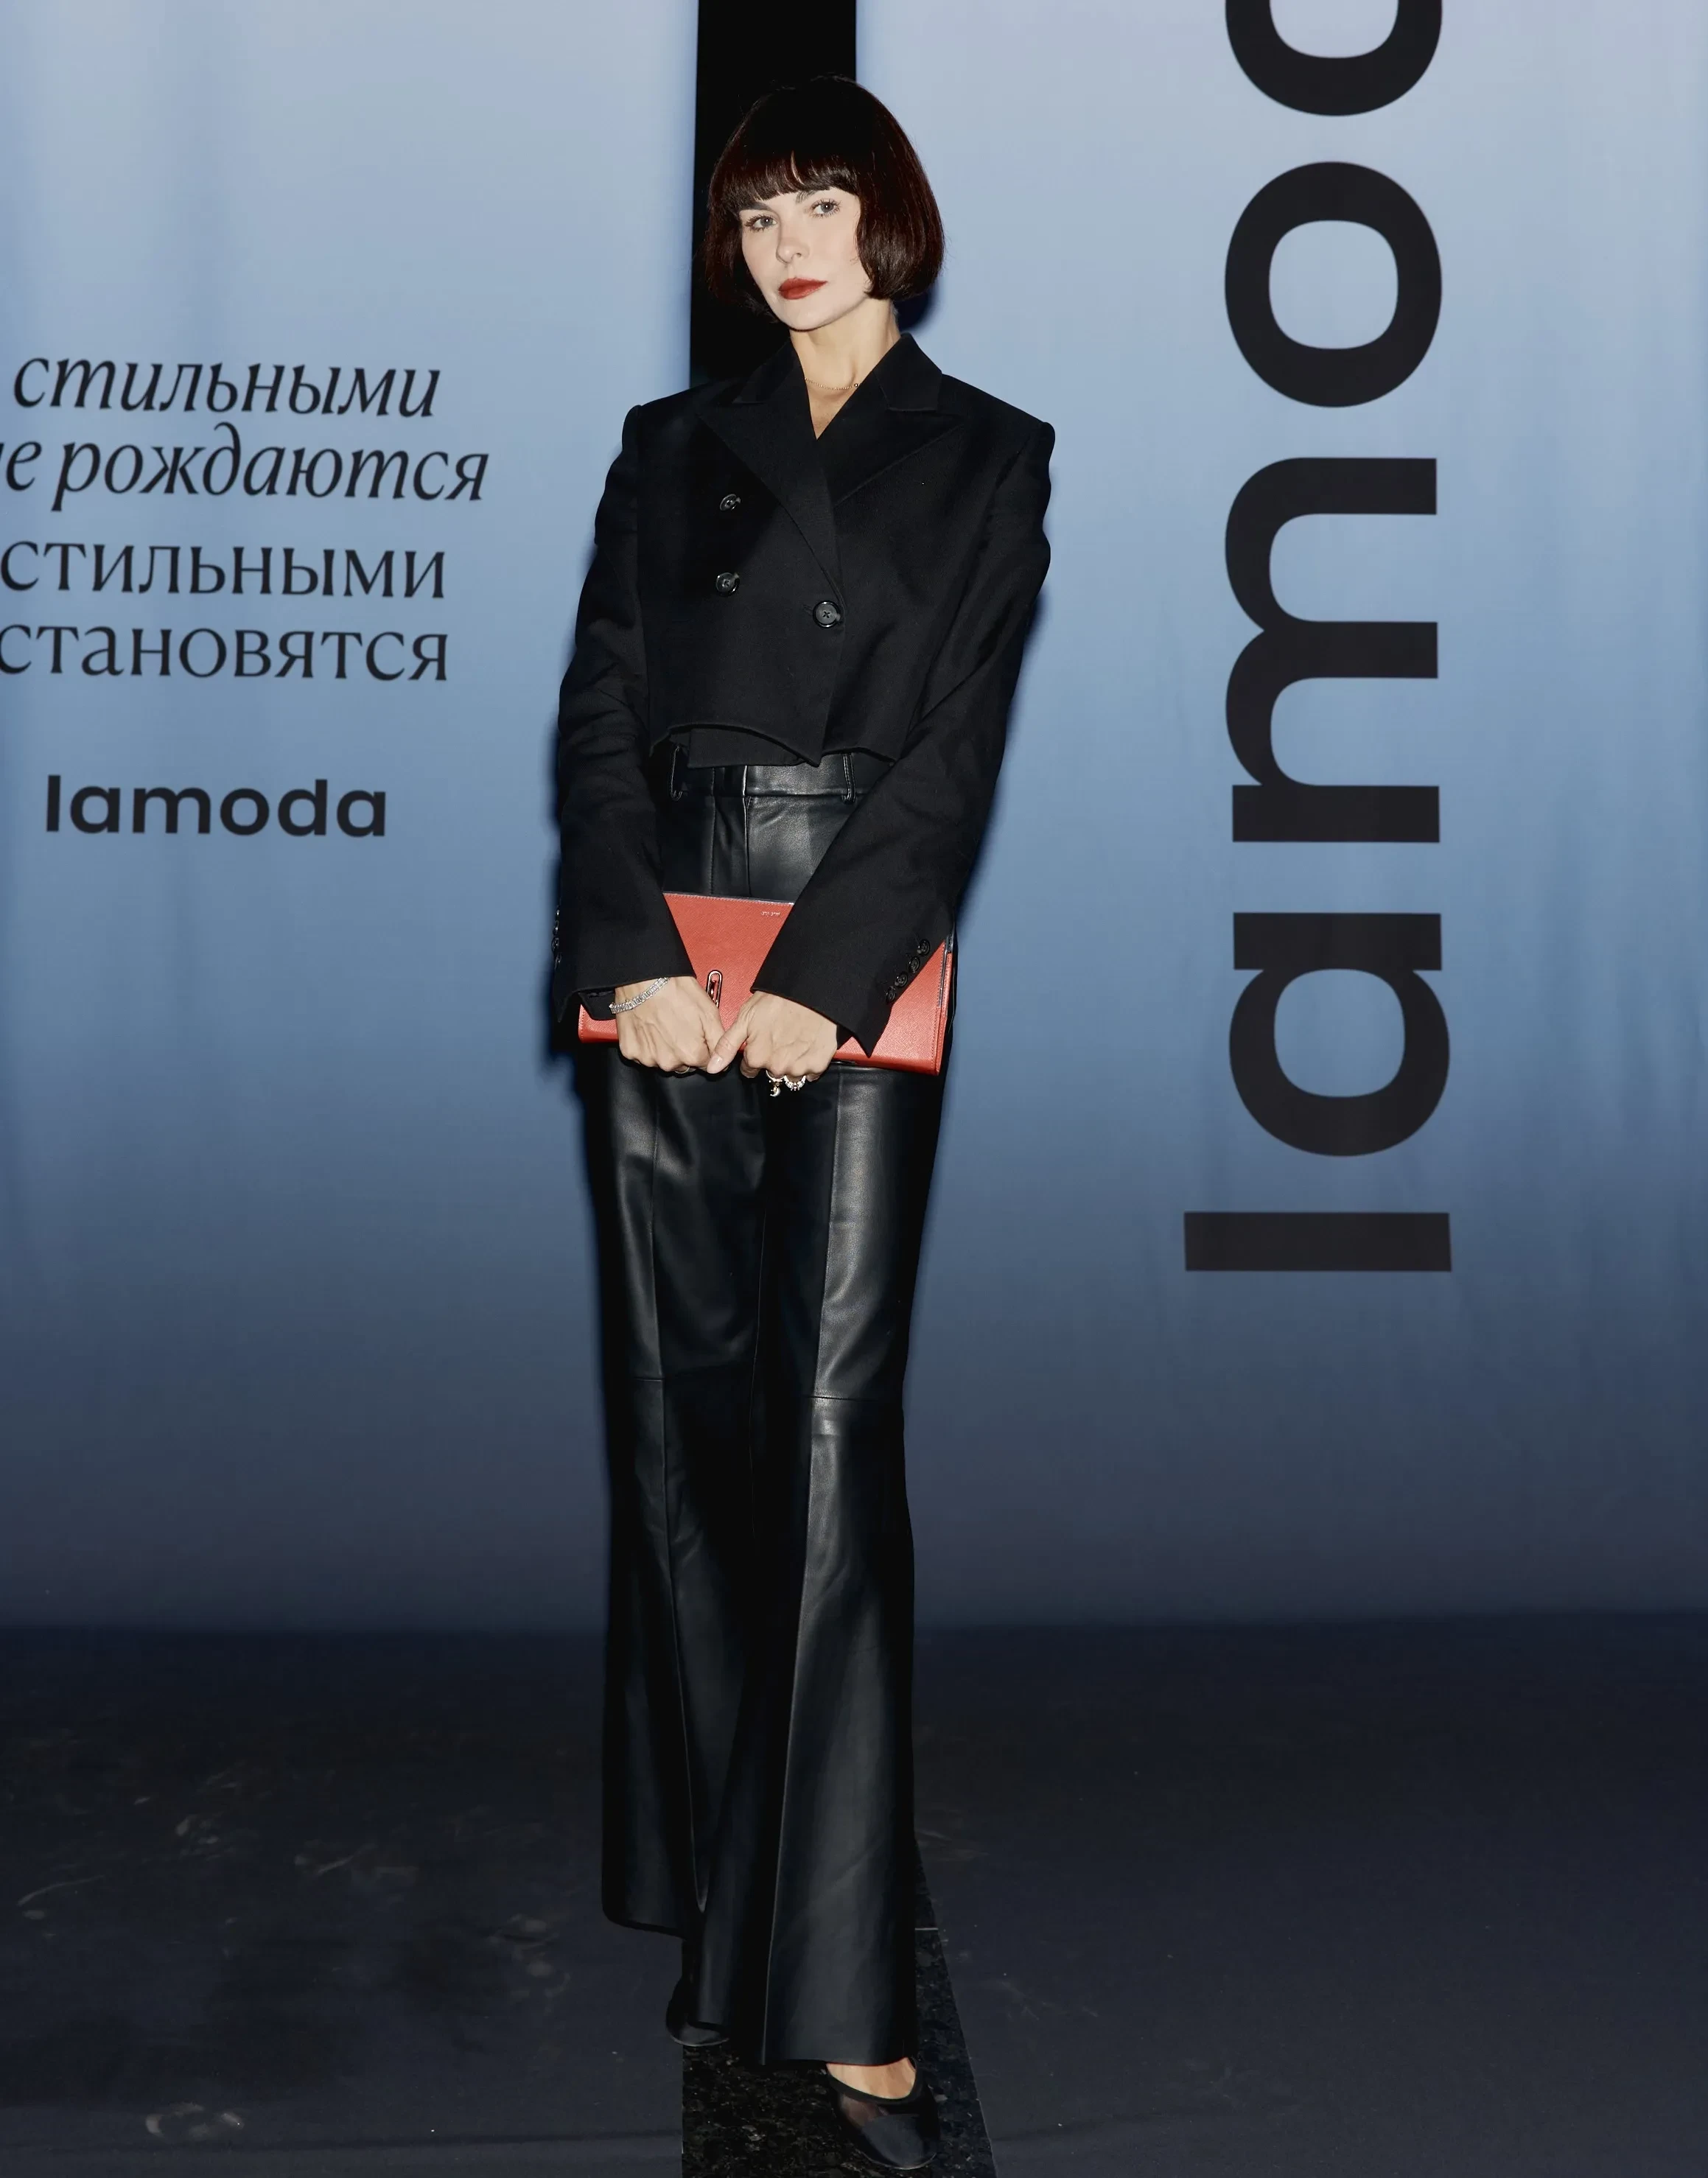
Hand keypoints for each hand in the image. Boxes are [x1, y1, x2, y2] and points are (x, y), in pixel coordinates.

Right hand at [614, 976, 724, 1071]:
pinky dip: (645, 1045)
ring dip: (664, 1049)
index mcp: (692, 1055)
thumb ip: (719, 1042)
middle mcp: (670, 1062)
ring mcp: (648, 1059)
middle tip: (678, 1026)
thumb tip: (722, 1062)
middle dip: (683, 1050)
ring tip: (662, 1024)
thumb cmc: (677, 991)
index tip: (696, 1035)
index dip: (703, 1048)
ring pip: (662, 1060)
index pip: (704, 1064)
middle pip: (683, 1065)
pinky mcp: (630, 1052)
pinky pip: (642, 1055)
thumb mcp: (710, 1013)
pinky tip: (648, 1028)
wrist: (646, 979)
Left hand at [706, 993, 839, 1084]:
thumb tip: (712, 1068)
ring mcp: (799, 1068)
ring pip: (791, 1074)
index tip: (762, 1042)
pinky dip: (809, 1062)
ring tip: (795, 1040)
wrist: (812, 992)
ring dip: (791, 1063)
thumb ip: (727, 1046)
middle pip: (771, 1072)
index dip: (755, 1054)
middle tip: (780, 1037)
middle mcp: (777, 1068)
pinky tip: (807, 1045)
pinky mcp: (818, 1065)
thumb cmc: (779, 1000)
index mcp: (757, 1057)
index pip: (750, 1069)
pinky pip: (810, 1072)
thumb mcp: (745, 1018)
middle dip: (773, 1059)